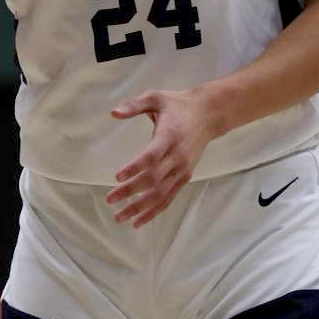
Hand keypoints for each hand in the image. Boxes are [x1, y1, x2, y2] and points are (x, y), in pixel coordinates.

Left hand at [106, 88, 218, 227]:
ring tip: (120, 217)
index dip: (135, 167)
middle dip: (131, 192)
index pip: (151, 156)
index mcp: (169, 136)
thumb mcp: (156, 97)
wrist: (209, 114)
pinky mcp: (185, 176)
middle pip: (153, 179)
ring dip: (140, 207)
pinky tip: (138, 221)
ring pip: (160, 193)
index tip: (117, 177)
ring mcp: (182, 169)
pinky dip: (154, 211)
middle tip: (110, 200)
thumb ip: (134, 105)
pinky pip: (169, 197)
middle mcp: (177, 156)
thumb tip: (113, 112)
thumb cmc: (178, 104)